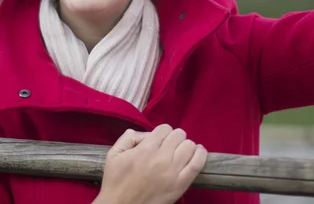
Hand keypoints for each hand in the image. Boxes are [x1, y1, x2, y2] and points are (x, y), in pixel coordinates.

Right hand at [93, 125, 207, 203]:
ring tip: (180, 151)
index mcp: (145, 149)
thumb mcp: (113, 155)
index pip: (164, 128)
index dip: (161, 132)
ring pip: (189, 146)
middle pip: (178, 135)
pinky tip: (198, 151)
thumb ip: (127, 138)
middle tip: (168, 146)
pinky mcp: (181, 184)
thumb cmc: (115, 182)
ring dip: (185, 145)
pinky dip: (200, 154)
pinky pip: (197, 164)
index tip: (159, 139)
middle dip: (173, 137)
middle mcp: (161, 158)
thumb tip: (142, 133)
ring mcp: (173, 172)